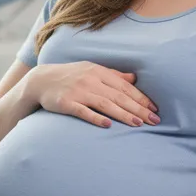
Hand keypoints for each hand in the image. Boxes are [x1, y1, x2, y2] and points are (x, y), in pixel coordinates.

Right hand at [25, 62, 158, 127]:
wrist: (40, 80)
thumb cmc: (70, 76)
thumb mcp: (91, 70)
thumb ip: (113, 75)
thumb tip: (134, 78)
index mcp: (98, 71)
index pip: (124, 86)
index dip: (141, 98)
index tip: (155, 109)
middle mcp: (90, 80)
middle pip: (118, 96)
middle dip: (138, 108)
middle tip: (154, 120)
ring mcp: (77, 91)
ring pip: (104, 104)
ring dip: (122, 114)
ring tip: (138, 124)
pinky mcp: (65, 103)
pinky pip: (83, 111)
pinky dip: (95, 118)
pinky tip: (107, 125)